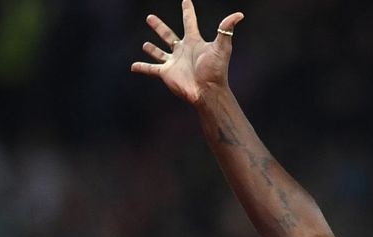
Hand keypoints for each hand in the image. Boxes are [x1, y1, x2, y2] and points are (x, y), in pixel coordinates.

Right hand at [130, 0, 244, 104]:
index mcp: (194, 41)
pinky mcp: (166, 73)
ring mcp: (173, 62)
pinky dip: (142, 67)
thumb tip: (239, 15)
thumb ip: (226, 29)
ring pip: (159, 52)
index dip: (188, 11)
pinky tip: (133, 66)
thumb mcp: (222, 47)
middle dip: (159, 27)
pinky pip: (151, 68)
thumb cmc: (216, 70)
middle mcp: (182, 50)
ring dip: (151, 48)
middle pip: (168, 35)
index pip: (189, 22)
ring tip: (145, 44)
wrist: (208, 91)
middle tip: (150, 18)